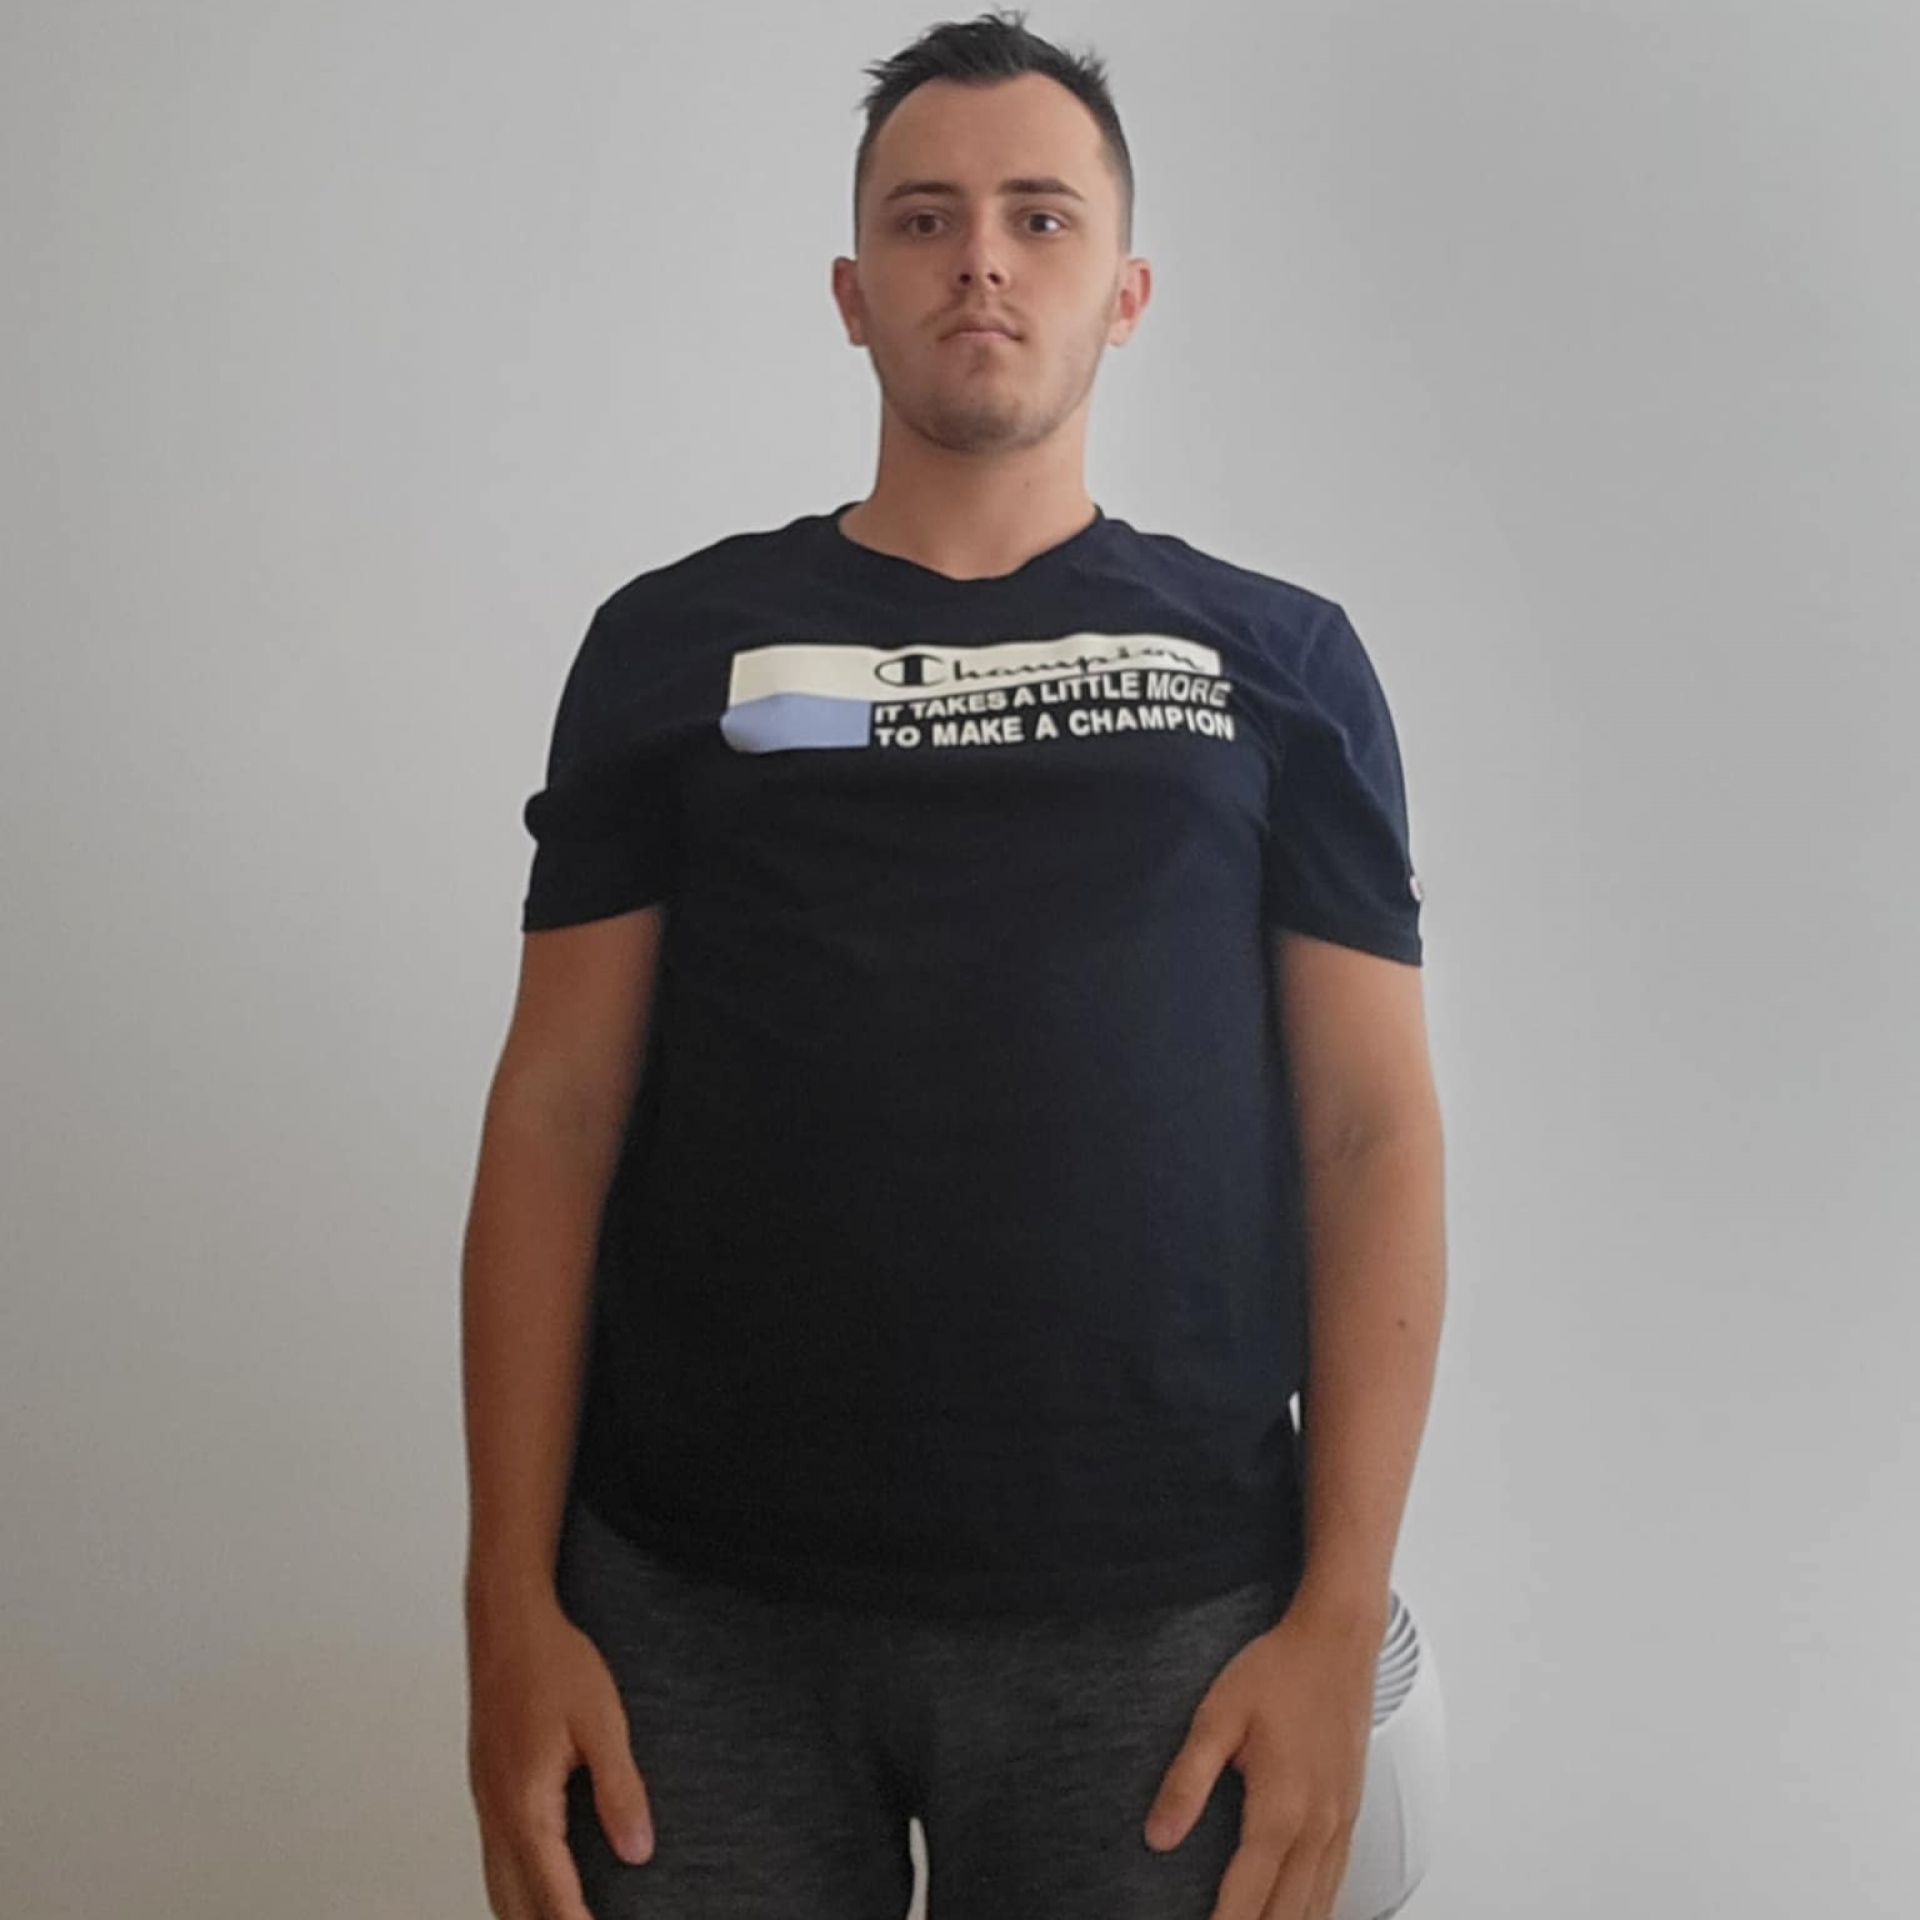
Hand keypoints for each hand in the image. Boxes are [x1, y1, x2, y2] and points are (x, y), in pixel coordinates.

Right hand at [467, 1594, 656, 1918]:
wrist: (507, 1623)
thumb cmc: (553, 1663)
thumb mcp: (602, 1722)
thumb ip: (620, 1790)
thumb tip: (637, 1852)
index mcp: (525, 1805)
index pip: (552, 1895)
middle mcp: (497, 1812)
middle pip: (515, 1904)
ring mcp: (486, 1801)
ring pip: (498, 1885)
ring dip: (527, 1913)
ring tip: (566, 1919)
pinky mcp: (487, 1787)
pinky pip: (495, 1857)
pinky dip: (515, 1886)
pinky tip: (539, 1883)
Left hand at [1143, 1593, 1380, 1919]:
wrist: (1337, 1641)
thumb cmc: (1279, 1671)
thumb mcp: (1217, 1717)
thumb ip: (1186, 1780)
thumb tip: (1157, 1837)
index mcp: (1281, 1809)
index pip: (1246, 1896)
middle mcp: (1318, 1826)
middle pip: (1285, 1914)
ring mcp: (1341, 1822)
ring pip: (1317, 1905)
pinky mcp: (1351, 1812)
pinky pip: (1337, 1881)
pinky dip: (1318, 1909)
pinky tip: (1301, 1915)